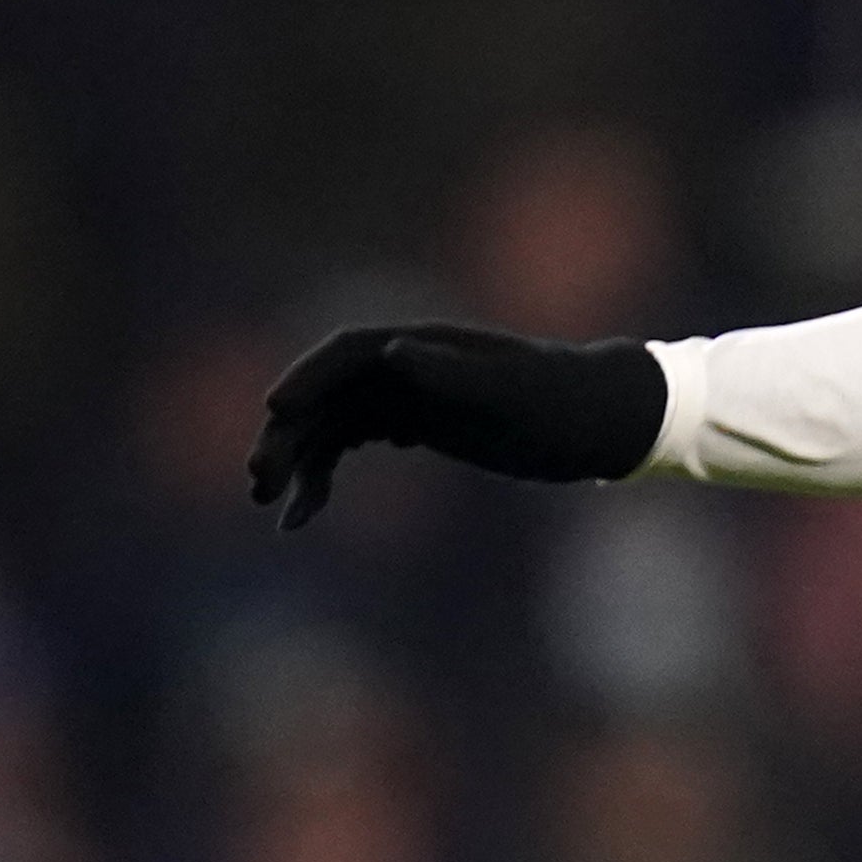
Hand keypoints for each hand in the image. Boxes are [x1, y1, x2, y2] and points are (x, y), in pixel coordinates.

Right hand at [249, 324, 669, 529]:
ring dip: (298, 462)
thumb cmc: (565, 403)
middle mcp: (406, 365)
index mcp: (426, 345)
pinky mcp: (415, 424)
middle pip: (327, 394)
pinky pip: (351, 445)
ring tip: (274, 510)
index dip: (307, 378)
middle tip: (259, 483)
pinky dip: (323, 477)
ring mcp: (407, 395)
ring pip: (330, 425)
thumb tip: (393, 350)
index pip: (347, 352)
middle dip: (290, 435)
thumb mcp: (514, 394)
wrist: (603, 420)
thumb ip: (454, 374)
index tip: (274, 411)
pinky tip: (303, 516)